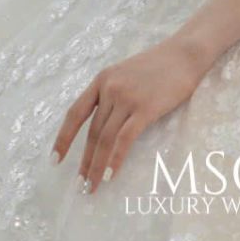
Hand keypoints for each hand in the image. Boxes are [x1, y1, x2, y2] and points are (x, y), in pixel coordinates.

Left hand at [50, 35, 210, 195]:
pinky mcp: (145, 108)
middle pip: (92, 132)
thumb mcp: (126, 74)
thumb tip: (101, 126)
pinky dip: (115, 160)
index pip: (75, 113)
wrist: (184, 53)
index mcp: (102, 79)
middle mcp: (110, 88)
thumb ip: (112, 93)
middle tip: (80, 184)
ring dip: (97, 166)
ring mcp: (127, 98)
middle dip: (85, 161)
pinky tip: (111, 175)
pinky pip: (124, 139)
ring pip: (105, 139)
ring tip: (93, 186)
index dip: (63, 138)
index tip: (55, 159)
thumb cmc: (158, 65)